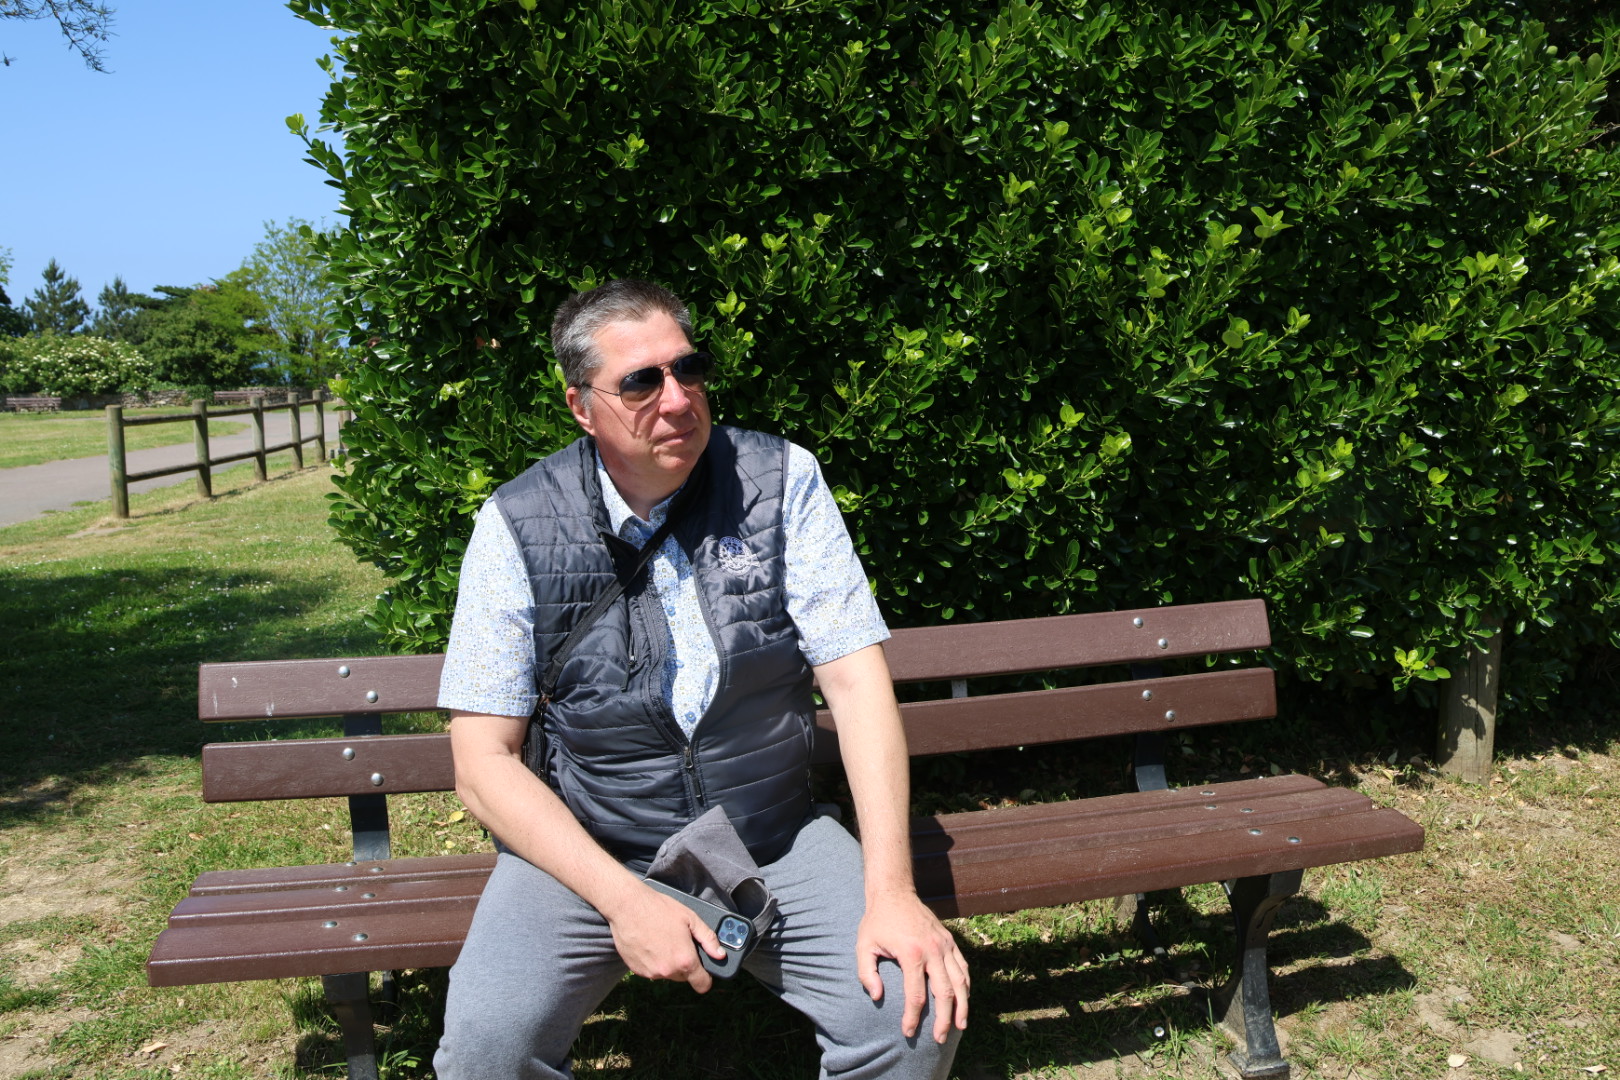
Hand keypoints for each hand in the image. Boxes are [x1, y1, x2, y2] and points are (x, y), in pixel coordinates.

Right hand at [605, 882, 727, 993]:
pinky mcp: (636, 970)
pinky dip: (653, 962)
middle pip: (684, 977)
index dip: (706, 979)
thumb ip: (709, 938)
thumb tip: (720, 954)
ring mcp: (651, 972)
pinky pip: (651, 971)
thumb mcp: (690, 918)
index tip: (705, 973)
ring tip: (663, 940)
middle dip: (685, 964)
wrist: (627, 906)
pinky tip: (650, 943)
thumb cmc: (659, 909)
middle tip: (680, 943)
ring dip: (668, 963)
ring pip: (667, 974)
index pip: (702, 984)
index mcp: (685, 960)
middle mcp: (668, 971)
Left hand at [856, 891, 969, 1041]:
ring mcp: (945, 945)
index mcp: (911, 953)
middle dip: (943, 1020)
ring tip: (959, 1027)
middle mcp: (933, 950)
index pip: (916, 995)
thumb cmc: (877, 921)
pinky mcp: (950, 941)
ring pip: (960, 982)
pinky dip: (966, 986)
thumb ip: (866, 973)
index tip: (908, 1033)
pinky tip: (964, 1001)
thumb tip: (877, 996)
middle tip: (939, 1039)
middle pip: (944, 993)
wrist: (894, 892)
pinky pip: (963, 968)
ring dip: (961, 1007)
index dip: (913, 1018)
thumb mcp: (863, 945)